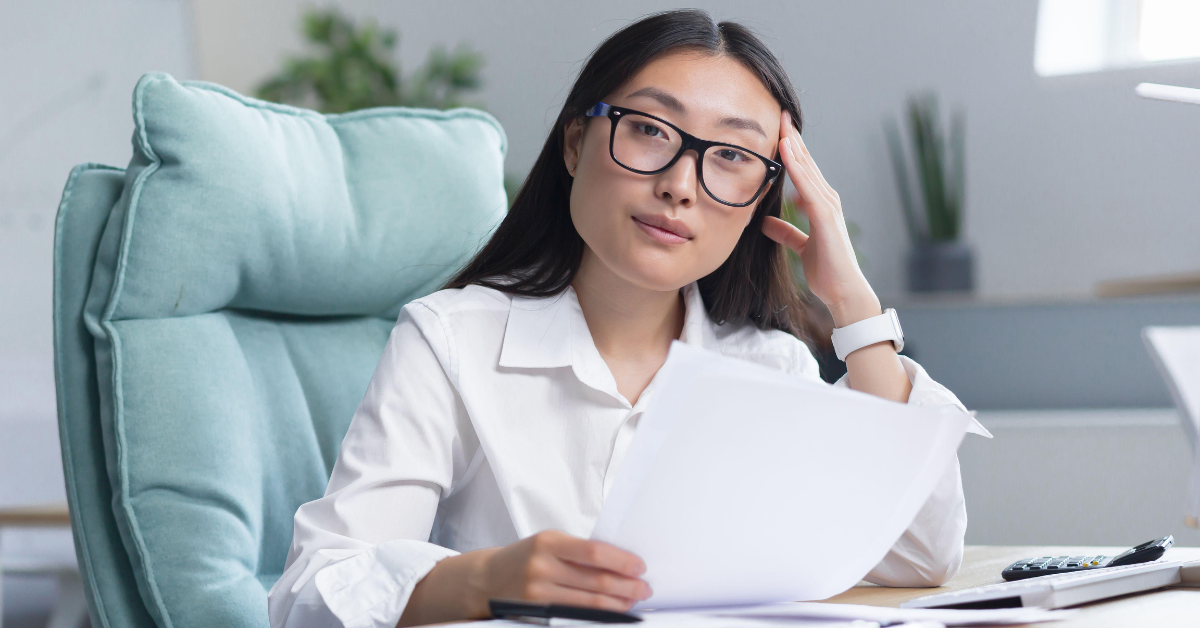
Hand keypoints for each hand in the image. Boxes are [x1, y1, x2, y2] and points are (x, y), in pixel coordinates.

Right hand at [471, 530, 650, 613]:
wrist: (487, 579)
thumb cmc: (525, 558)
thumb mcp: (548, 543)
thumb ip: (578, 551)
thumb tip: (621, 564)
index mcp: (548, 542)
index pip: (594, 552)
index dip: (622, 562)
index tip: (639, 567)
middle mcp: (542, 567)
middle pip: (596, 581)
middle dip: (627, 586)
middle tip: (644, 588)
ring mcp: (538, 593)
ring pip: (590, 604)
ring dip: (618, 604)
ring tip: (633, 601)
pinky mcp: (537, 613)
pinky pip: (576, 616)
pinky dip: (599, 615)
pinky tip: (612, 612)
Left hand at [761, 110, 881, 327]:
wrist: (843, 291)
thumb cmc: (827, 270)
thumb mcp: (801, 246)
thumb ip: (786, 232)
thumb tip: (764, 222)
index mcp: (820, 204)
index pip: (803, 170)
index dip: (790, 148)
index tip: (777, 128)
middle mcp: (826, 199)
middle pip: (807, 162)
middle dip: (793, 138)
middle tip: (780, 112)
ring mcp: (829, 207)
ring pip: (808, 170)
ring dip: (794, 147)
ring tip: (782, 124)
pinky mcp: (826, 218)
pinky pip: (809, 188)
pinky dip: (798, 169)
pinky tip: (787, 153)